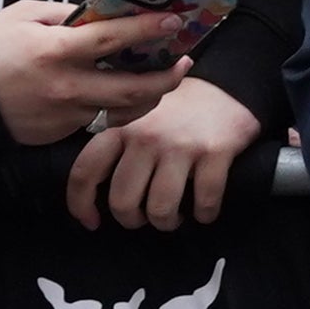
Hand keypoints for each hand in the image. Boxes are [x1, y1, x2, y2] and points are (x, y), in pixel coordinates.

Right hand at [0, 1, 186, 147]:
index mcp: (54, 50)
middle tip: (184, 62)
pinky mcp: (58, 134)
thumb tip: (108, 12)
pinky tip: (129, 96)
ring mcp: (64, 115)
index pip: (113, 39)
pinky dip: (119, 109)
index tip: (175, 20)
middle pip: (132, 88)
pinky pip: (99, 122)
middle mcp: (65, 86)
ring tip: (165, 80)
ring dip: (151, 98)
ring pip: (123, 113)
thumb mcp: (24, 16)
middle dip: (167, 77)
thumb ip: (68, 13)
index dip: (147, 29)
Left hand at [66, 72, 263, 231]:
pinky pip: (205, 200)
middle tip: (142, 219)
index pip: (85, 173)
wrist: (228, 85)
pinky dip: (205, 214)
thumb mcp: (134, 116)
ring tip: (172, 218)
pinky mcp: (215, 152)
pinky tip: (205, 212)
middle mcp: (145, 137)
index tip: (91, 221)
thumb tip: (97, 187)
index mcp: (120, 128)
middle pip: (123, 200)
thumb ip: (115, 142)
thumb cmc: (177, 108)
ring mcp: (180, 145)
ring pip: (160, 208)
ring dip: (166, 222)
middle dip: (131, 220)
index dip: (81, 205)